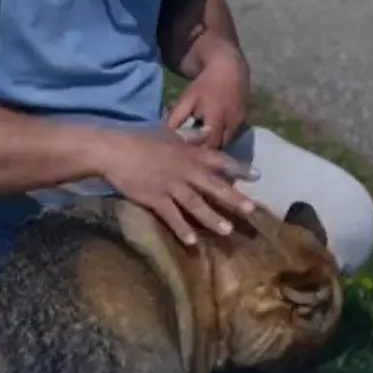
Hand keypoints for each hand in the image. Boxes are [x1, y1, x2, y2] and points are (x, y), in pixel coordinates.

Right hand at [95, 129, 260, 246]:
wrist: (114, 149)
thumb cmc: (140, 138)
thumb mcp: (168, 132)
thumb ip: (191, 136)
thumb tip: (210, 131)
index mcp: (189, 153)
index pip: (220, 161)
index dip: (240, 168)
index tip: (258, 176)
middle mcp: (185, 170)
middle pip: (214, 186)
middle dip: (234, 199)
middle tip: (252, 210)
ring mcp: (171, 185)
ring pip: (196, 204)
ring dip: (213, 218)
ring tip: (227, 231)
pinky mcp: (156, 198)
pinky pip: (172, 216)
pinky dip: (182, 229)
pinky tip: (193, 241)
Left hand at [165, 48, 250, 149]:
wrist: (229, 69)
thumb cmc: (204, 84)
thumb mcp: (187, 99)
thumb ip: (176, 118)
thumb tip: (166, 135)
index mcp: (215, 118)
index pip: (208, 145)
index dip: (199, 151)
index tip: (188, 152)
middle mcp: (231, 123)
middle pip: (220, 147)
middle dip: (208, 150)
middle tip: (196, 150)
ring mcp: (241, 123)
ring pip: (229, 143)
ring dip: (218, 144)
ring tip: (205, 143)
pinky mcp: (246, 121)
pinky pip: (235, 136)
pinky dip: (225, 138)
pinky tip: (216, 134)